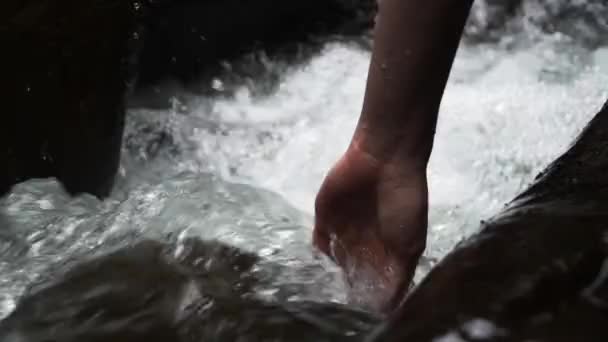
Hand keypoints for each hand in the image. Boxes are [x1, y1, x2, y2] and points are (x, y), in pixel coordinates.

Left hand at [313, 145, 427, 312]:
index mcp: (387, 247)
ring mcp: (344, 230)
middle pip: (355, 273)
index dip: (373, 295)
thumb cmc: (403, 201)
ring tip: (330, 294)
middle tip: (345, 306)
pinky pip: (319, 243)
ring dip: (333, 275)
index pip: (377, 279)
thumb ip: (400, 275)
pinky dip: (320, 257)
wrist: (383, 161)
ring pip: (336, 261)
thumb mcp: (410, 243)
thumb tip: (390, 307)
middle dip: (351, 288)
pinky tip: (321, 271)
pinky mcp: (324, 219)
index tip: (367, 312)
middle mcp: (365, 242)